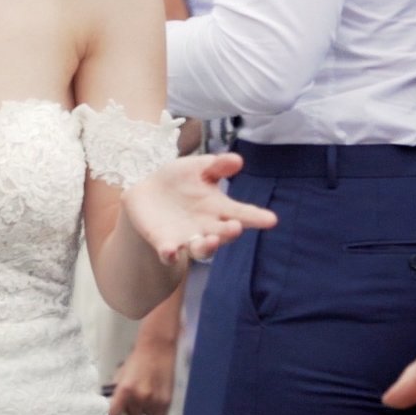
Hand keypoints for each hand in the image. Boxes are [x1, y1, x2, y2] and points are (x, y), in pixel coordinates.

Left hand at [109, 332, 176, 414]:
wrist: (157, 350)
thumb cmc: (137, 360)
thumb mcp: (121, 374)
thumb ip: (116, 390)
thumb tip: (111, 405)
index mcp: (125, 390)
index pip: (114, 413)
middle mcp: (140, 398)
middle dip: (131, 411)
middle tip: (132, 403)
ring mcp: (154, 402)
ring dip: (143, 412)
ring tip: (145, 401)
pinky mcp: (166, 403)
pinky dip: (155, 414)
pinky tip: (153, 405)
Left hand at [122, 153, 275, 263]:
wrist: (145, 192)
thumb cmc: (179, 180)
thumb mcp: (197, 167)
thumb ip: (216, 165)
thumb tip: (237, 160)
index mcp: (219, 207)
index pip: (242, 214)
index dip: (256, 217)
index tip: (270, 219)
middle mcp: (207, 227)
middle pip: (224, 235)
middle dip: (230, 232)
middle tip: (235, 227)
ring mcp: (187, 238)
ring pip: (201, 250)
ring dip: (207, 247)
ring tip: (211, 240)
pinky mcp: (166, 244)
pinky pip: (170, 254)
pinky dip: (171, 254)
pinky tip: (171, 250)